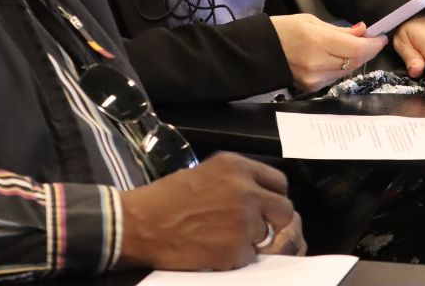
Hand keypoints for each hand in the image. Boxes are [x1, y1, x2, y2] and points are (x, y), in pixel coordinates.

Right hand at [117, 153, 303, 270]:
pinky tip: (213, 249)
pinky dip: (235, 257)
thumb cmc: (165, 199)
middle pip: (285, 209)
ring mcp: (244, 221)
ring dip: (250, 239)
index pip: (279, 182)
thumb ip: (238, 180)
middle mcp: (247, 191)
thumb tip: (260, 194)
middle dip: (273, 220)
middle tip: (254, 226)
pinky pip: (250, 257)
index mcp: (238, 167)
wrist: (139, 224)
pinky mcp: (236, 248)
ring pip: (266, 235)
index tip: (265, 206)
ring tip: (221, 236)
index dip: (273, 197)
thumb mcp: (206, 172)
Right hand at [271, 14, 387, 90]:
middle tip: (371, 41)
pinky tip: (338, 59)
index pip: (357, 49)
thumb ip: (340, 30)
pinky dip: (342, 68)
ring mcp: (314, 78)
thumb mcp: (312, 21)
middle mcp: (317, 63)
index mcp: (318, 41)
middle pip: (355, 61)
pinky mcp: (311, 87)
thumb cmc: (284, 30)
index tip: (380, 38)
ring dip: (356, 60)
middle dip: (367, 51)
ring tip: (354, 48)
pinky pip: (335, 77)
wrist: (260, 50)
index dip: (373, 44)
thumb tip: (362, 31)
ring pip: (347, 71)